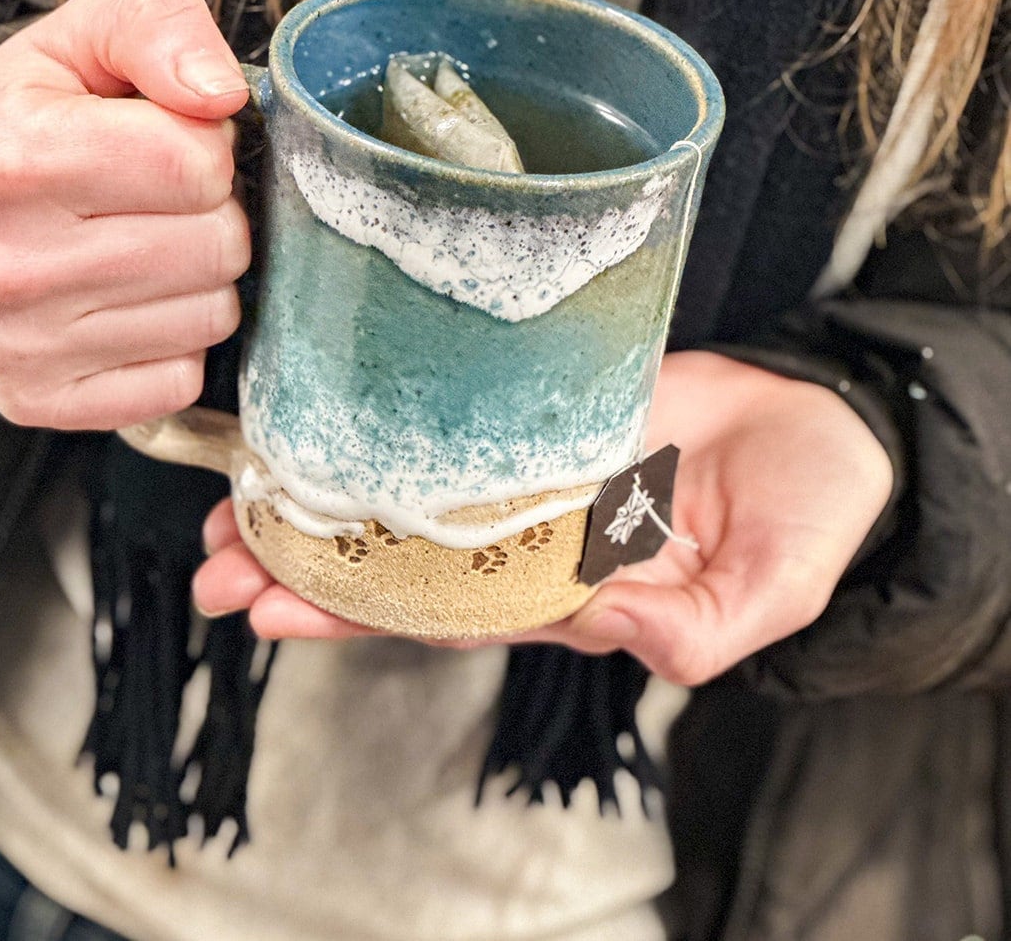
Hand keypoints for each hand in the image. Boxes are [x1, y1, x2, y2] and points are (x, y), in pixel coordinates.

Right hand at [0, 0, 250, 430]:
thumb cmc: (54, 108)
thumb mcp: (97, 32)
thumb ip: (163, 30)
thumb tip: (221, 96)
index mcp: (9, 160)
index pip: (194, 165)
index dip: (207, 146)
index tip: (170, 140)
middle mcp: (3, 266)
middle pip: (215, 247)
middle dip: (214, 214)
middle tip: (164, 200)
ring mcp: (18, 345)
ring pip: (210, 318)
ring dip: (203, 279)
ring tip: (149, 245)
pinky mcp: (40, 399)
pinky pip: (181, 381)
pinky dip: (178, 343)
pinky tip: (135, 304)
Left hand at [191, 351, 894, 684]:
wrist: (824, 425)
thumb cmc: (807, 513)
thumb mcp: (770, 591)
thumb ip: (693, 628)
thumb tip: (601, 619)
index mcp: (573, 597)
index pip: (442, 617)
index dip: (353, 615)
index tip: (266, 606)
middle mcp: (532, 541)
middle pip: (400, 564)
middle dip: (304, 568)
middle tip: (211, 563)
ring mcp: (530, 471)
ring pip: (409, 494)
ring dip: (323, 502)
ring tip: (230, 504)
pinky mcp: (542, 407)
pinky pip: (454, 419)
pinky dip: (388, 425)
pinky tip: (327, 417)